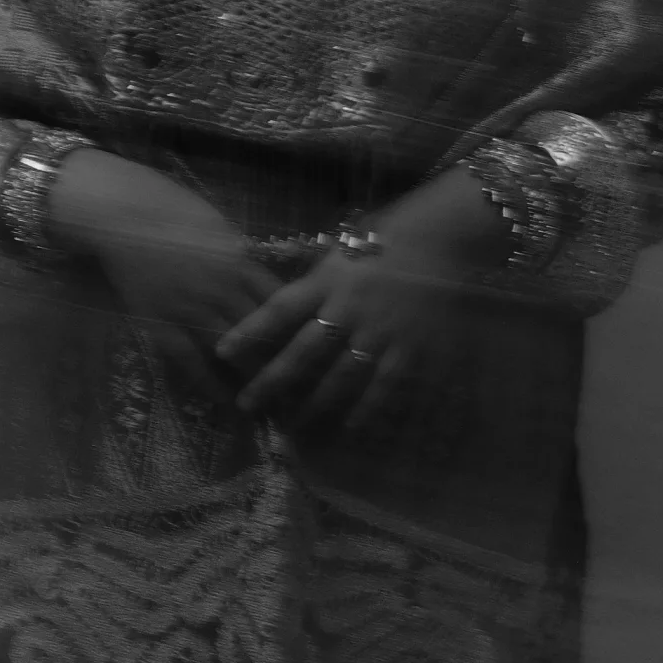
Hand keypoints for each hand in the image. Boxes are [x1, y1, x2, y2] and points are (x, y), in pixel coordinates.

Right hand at [46, 148, 280, 400]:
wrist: (121, 212)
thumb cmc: (170, 208)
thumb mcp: (220, 227)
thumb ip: (242, 256)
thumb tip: (262, 277)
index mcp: (240, 263)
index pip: (283, 305)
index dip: (301, 332)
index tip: (314, 353)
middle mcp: (222, 290)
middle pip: (265, 335)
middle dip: (287, 365)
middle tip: (305, 391)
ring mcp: (190, 310)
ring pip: (234, 354)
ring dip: (256, 381)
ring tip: (275, 406)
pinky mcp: (161, 324)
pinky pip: (191, 363)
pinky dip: (212, 385)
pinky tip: (227, 402)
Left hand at [213, 168, 510, 441]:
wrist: (441, 237)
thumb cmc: (382, 242)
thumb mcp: (338, 254)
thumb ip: (312, 286)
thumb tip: (276, 314)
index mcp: (328, 279)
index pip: (280, 308)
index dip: (249, 330)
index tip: (221, 352)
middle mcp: (350, 307)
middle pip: (304, 351)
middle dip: (272, 380)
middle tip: (247, 404)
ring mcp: (382, 330)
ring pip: (340, 375)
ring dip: (313, 403)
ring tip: (291, 424)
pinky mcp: (412, 347)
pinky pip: (384, 385)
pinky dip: (366, 407)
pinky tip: (349, 425)